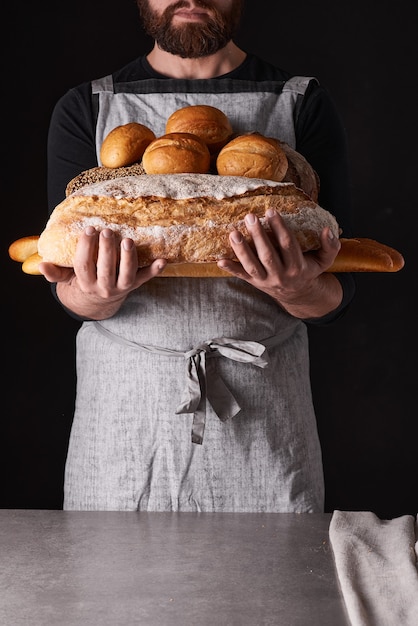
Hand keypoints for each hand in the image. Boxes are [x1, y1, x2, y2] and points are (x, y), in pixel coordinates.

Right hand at [39, 226, 166, 318]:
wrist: (98, 304)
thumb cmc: (82, 281)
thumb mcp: (67, 278)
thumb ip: (56, 272)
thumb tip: (41, 265)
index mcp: (85, 283)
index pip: (84, 265)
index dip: (86, 248)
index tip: (88, 230)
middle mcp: (104, 287)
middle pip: (106, 269)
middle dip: (107, 250)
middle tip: (108, 230)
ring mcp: (121, 287)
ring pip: (126, 275)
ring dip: (128, 258)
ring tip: (128, 240)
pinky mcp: (134, 285)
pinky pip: (145, 279)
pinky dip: (154, 270)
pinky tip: (163, 259)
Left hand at [217, 209, 341, 315]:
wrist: (298, 295)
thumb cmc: (309, 270)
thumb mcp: (324, 261)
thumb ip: (330, 246)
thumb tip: (327, 229)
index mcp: (297, 267)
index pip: (287, 245)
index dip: (279, 228)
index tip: (271, 211)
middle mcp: (281, 275)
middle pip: (268, 255)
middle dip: (258, 236)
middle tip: (250, 217)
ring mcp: (266, 280)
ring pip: (252, 266)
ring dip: (241, 250)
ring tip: (232, 233)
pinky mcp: (254, 283)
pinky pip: (241, 276)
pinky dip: (230, 269)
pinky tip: (219, 260)